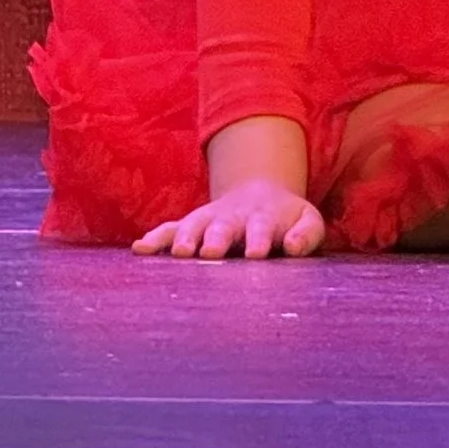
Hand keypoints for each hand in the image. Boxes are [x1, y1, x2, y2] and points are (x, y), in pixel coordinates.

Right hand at [134, 180, 326, 260]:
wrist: (261, 194)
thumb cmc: (287, 218)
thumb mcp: (308, 219)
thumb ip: (307, 234)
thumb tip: (293, 248)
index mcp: (263, 218)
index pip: (261, 229)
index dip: (258, 240)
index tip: (255, 254)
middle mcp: (232, 217)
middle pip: (223, 226)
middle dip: (216, 238)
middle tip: (211, 253)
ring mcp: (208, 220)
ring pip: (193, 226)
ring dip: (186, 238)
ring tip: (179, 253)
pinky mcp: (191, 225)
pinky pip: (170, 229)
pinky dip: (156, 238)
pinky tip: (140, 249)